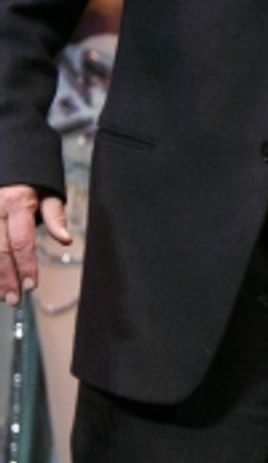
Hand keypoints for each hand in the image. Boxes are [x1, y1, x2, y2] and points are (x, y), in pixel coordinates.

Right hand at [0, 184, 69, 305]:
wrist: (9, 163)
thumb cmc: (31, 184)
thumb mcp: (49, 193)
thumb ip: (55, 217)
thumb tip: (66, 239)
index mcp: (17, 203)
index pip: (22, 240)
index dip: (25, 265)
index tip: (31, 285)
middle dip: (6, 277)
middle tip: (14, 299)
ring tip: (3, 295)